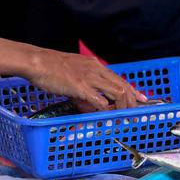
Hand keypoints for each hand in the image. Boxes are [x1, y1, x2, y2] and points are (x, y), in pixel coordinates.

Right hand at [28, 51, 146, 110]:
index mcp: (95, 65)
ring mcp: (90, 78)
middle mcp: (96, 70)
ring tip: (122, 117)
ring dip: (122, 107)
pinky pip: (100, 101)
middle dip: (132, 101)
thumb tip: (89, 104)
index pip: (119, 78)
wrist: (38, 62)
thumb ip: (84, 88)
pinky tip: (104, 116)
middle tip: (135, 114)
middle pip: (123, 86)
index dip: (133, 90)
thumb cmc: (51, 67)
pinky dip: (105, 110)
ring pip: (117, 92)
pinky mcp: (81, 87)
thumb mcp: (73, 74)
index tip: (141, 99)